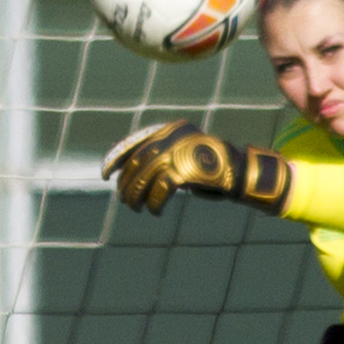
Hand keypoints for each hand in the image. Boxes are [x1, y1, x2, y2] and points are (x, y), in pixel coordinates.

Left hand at [101, 120, 291, 215]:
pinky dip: (155, 203)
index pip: (135, 142)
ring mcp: (178, 154)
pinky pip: (161, 190)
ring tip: (136, 208)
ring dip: (136, 196)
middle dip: (127, 184)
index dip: (116, 158)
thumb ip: (161, 156)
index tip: (105, 174)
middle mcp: (171, 139)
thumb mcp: (184, 154)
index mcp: (169, 131)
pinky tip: (156, 212)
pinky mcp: (185, 171)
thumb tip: (129, 171)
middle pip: (138, 163)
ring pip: (145, 177)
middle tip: (124, 200)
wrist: (238, 171)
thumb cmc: (210, 167)